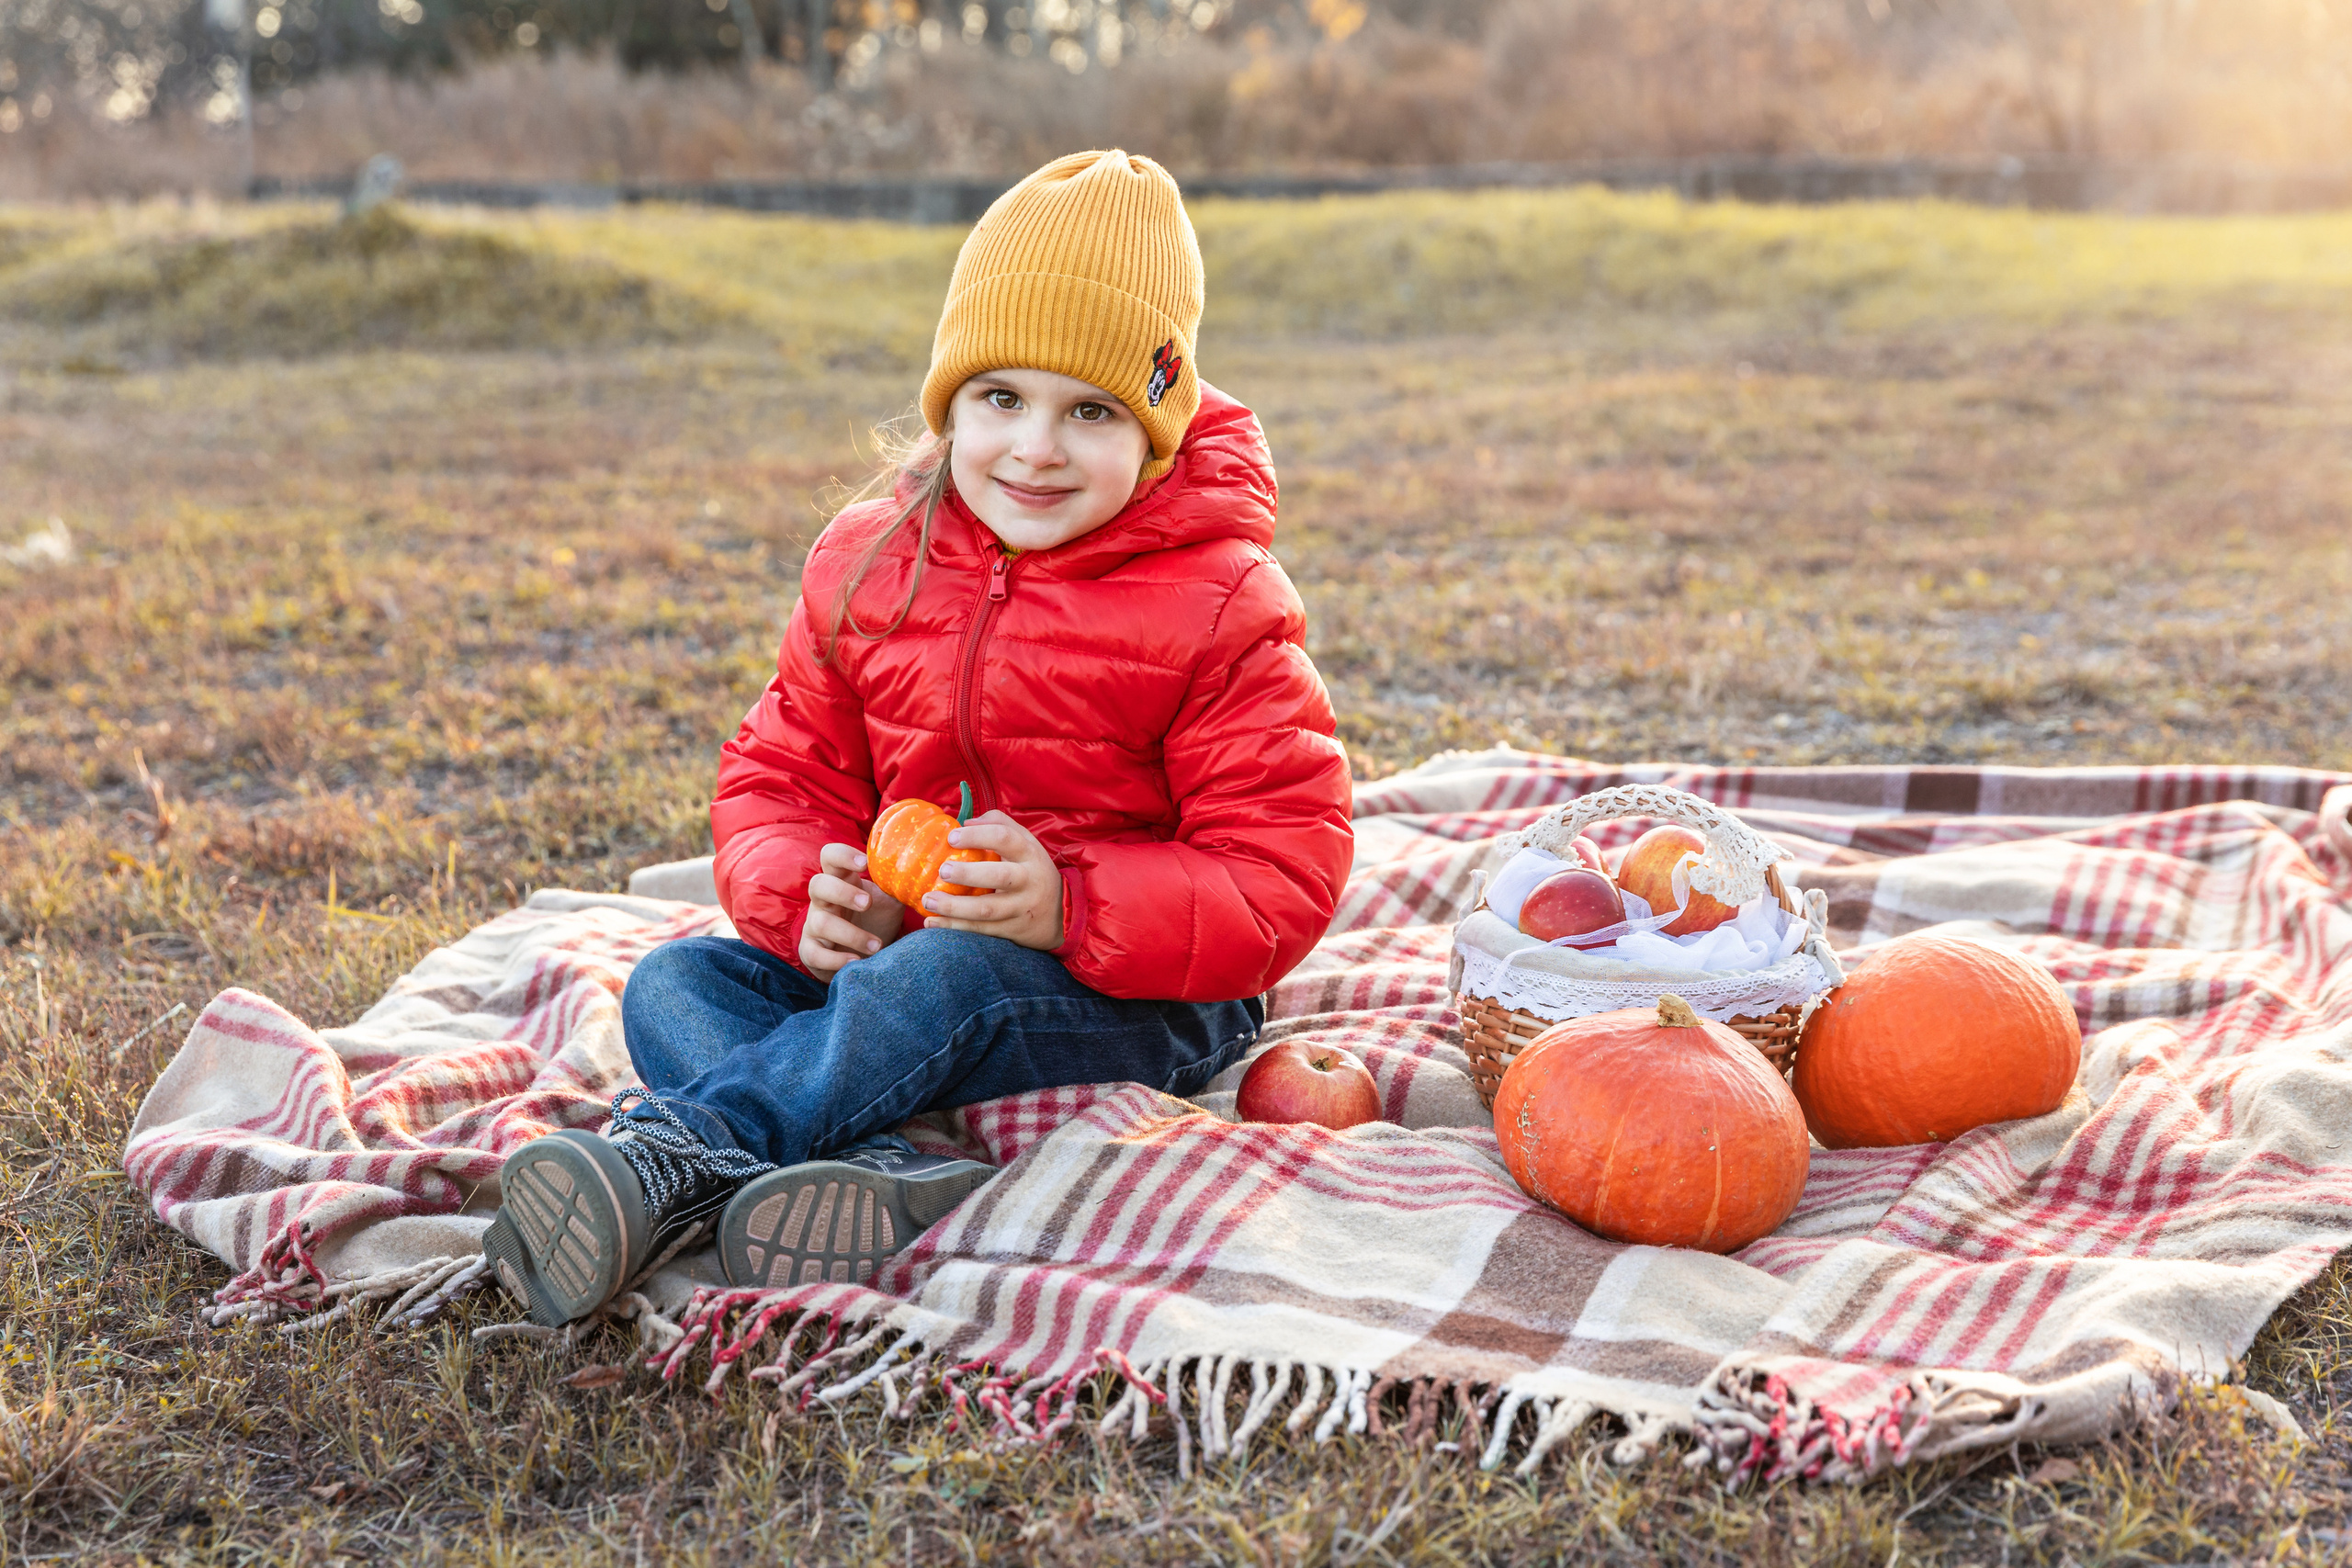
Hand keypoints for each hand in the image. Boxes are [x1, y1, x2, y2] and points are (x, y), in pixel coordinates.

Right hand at [798, 842, 905, 981]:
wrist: (863, 955)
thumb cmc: (875, 920)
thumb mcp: (889, 900)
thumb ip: (900, 887)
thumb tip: (925, 876)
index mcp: (841, 880)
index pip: (830, 856)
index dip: (842, 855)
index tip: (864, 863)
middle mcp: (823, 901)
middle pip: (818, 884)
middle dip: (842, 892)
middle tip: (867, 903)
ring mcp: (813, 926)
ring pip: (820, 922)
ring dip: (851, 934)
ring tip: (877, 945)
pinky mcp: (811, 951)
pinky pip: (813, 954)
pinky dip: (835, 959)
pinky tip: (856, 961)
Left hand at [917, 810, 1063, 950]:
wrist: (1061, 915)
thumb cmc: (1032, 870)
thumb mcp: (1026, 843)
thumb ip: (1000, 824)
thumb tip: (966, 821)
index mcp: (1029, 854)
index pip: (1006, 838)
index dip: (978, 836)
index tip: (952, 837)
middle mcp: (1028, 880)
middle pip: (999, 877)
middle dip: (968, 874)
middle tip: (943, 870)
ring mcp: (1021, 908)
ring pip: (986, 910)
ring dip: (954, 907)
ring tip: (928, 900)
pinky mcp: (1012, 930)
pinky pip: (981, 930)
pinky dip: (955, 928)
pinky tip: (933, 922)